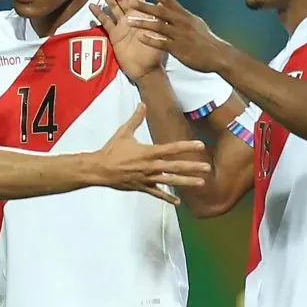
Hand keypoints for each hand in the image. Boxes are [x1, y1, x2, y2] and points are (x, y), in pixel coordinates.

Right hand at [89, 0, 167, 79]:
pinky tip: (92, 6)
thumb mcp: (159, 33)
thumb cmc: (155, 51)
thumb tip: (159, 3)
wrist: (146, 69)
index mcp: (143, 14)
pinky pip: (106, 22)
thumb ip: (157, 19)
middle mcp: (131, 17)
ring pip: (112, 6)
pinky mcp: (114, 35)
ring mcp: (121, 25)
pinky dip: (99, 14)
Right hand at [92, 104, 209, 203]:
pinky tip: (178, 202)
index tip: (200, 145)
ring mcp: (147, 178)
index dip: (187, 146)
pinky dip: (167, 198)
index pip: (171, 148)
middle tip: (207, 168)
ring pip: (170, 181)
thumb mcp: (123, 132)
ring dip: (186, 182)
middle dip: (192, 167)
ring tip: (200, 183)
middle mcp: (150, 166)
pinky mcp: (142, 187)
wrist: (99, 169)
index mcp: (148, 152)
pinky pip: (157, 193)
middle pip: (175, 166)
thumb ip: (136, 119)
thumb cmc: (111, 150)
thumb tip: (142, 104)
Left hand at [125, 0, 232, 73]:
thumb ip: (181, 16)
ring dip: (143, 22)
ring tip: (128, 21)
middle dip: (144, 6)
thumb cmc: (206, 40)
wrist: (219, 56)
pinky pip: (162, 43)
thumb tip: (171, 8)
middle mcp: (181, 22)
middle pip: (160, 11)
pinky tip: (140, 38)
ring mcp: (179, 35)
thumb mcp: (195, 23)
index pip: (169, 0)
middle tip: (129, 1)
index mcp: (185, 15)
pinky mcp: (179, 49)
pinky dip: (151, 40)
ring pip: (159, 26)